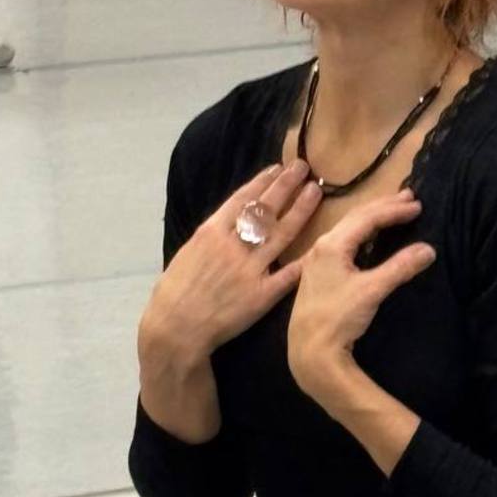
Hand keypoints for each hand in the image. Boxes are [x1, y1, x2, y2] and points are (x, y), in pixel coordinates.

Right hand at [139, 159, 322, 366]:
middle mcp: (233, 246)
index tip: (277, 168)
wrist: (175, 329)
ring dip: (300, 210)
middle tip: (303, 168)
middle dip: (286, 186)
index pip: (242, 199)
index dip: (262, 182)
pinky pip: (288, 274)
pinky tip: (322, 241)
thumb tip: (228, 222)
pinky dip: (305, 259)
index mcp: (210, 233)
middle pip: (266, 209)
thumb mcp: (187, 254)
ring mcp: (249, 270)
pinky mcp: (261, 296)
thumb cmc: (174, 293)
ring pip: (281, 234)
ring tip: (315, 191)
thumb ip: (211, 237)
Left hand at [287, 188, 434, 395]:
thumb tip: (428, 249)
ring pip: (348, 229)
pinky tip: (368, 239)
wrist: (310, 351)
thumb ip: (400, 267)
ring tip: (392, 212)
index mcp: (332, 245)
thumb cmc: (338, 319)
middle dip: (383, 207)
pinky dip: (361, 234)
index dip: (394, 210)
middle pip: (355, 217)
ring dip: (372, 219)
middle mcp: (321, 247)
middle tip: (408, 199)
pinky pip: (343, 243)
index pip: (367, 218)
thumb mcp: (372, 291)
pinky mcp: (318, 274)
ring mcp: (316, 260)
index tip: (418, 204)